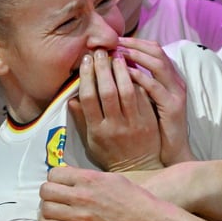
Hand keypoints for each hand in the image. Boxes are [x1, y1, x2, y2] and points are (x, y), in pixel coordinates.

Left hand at [39, 167, 174, 220]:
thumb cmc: (134, 199)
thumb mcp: (112, 179)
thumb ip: (89, 177)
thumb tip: (70, 176)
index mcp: (90, 179)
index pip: (54, 174)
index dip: (54, 178)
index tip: (59, 184)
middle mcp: (82, 196)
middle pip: (46, 191)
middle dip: (48, 193)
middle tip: (54, 198)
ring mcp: (80, 216)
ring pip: (45, 210)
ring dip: (47, 209)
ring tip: (54, 211)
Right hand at [71, 48, 162, 171]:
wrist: (140, 168)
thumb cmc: (111, 154)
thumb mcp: (91, 141)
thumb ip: (82, 119)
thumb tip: (71, 98)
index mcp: (97, 130)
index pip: (89, 98)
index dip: (87, 76)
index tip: (86, 60)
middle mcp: (115, 126)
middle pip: (107, 91)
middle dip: (103, 68)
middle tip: (100, 52)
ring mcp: (134, 123)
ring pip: (127, 91)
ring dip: (121, 70)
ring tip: (117, 55)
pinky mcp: (149, 121)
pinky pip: (143, 97)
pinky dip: (138, 81)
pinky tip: (133, 68)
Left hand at [117, 37, 193, 165]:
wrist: (170, 153)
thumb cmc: (153, 130)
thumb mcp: (144, 104)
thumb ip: (134, 86)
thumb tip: (114, 70)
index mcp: (168, 78)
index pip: (154, 50)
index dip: (135, 42)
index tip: (114, 40)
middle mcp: (174, 81)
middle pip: (157, 51)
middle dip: (134, 44)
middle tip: (113, 42)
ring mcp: (175, 92)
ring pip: (157, 64)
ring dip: (136, 56)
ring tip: (117, 53)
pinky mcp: (173, 106)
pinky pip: (155, 86)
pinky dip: (140, 77)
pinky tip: (124, 73)